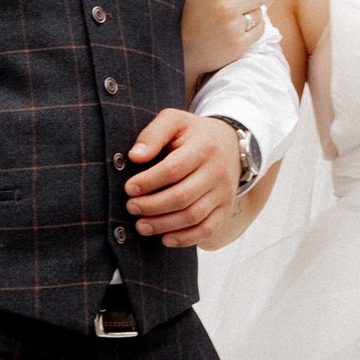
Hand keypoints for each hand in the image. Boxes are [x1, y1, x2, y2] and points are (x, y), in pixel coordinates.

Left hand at [124, 110, 241, 248]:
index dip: (148, 182)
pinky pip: (207, 229)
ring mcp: (223, 192)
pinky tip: (165, 238)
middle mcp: (217, 171)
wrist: (230, 142)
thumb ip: (153, 134)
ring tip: (141, 225)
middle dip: (151, 206)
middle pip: (182, 197)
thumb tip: (135, 157)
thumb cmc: (194, 133)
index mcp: (203, 147)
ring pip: (193, 216)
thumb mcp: (174, 120)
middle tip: (131, 207)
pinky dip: (185, 239)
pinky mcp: (225, 207)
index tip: (129, 188)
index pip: (172, 170)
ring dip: (163, 225)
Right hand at [180, 0, 267, 80]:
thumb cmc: (180, 17)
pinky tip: (238, 29)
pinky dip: (253, 28)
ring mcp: (233, 28)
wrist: (177, 54)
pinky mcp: (238, 45)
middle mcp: (226, 8)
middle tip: (236, 4)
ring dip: (251, 13)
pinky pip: (259, 30)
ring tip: (235, 17)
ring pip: (259, 13)